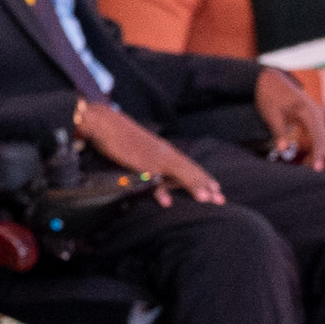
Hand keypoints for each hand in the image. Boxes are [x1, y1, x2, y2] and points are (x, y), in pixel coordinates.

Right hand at [72, 98, 222, 204]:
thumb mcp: (141, 150)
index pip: (189, 166)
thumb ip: (153, 164)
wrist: (103, 122)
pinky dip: (159, 190)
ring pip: (177, 173)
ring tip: (206, 199)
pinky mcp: (138, 162)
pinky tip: (166, 202)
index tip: (217, 190)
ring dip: (192, 186)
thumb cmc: (119, 136)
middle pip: (189, 170)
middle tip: (220, 199)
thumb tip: (161, 180)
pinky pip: (151, 178)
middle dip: (205, 185)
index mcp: (165, 151)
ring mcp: (152, 157)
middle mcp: (163, 153)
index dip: (204, 178)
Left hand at [252, 66, 324, 162]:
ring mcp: (316, 117)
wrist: (271, 80)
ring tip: (306, 170)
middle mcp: (317, 114)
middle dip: (319, 157)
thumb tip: (283, 150)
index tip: (317, 168)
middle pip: (324, 140)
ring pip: (321, 139)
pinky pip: (316, 136)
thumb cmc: (270, 95)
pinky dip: (313, 148)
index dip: (319, 153)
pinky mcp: (311, 120)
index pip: (319, 136)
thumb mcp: (271, 113)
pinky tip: (306, 161)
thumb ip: (279, 131)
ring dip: (316, 154)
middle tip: (310, 173)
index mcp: (309, 111)